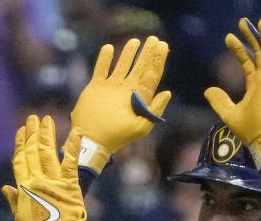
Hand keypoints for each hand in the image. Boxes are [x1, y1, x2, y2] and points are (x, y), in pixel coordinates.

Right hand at [3, 115, 86, 220]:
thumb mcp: (19, 216)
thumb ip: (13, 200)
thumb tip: (4, 188)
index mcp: (24, 187)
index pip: (20, 160)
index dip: (20, 144)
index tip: (20, 131)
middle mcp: (37, 180)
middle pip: (33, 151)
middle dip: (33, 133)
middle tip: (33, 118)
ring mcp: (53, 181)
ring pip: (48, 152)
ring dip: (47, 134)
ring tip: (46, 119)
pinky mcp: (70, 184)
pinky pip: (70, 161)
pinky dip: (73, 145)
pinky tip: (75, 130)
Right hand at [71, 36, 170, 172]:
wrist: (93, 140)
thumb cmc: (118, 136)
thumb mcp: (140, 126)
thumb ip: (154, 110)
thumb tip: (167, 92)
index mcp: (138, 97)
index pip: (151, 75)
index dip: (158, 60)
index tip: (164, 46)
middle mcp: (126, 90)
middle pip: (140, 67)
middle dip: (148, 53)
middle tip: (155, 39)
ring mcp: (111, 87)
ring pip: (122, 65)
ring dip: (128, 53)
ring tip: (135, 41)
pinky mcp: (96, 87)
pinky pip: (101, 69)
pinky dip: (104, 59)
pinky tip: (108, 48)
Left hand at [204, 17, 260, 170]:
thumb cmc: (251, 130)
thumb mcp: (229, 113)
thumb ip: (220, 101)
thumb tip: (207, 90)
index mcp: (256, 86)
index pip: (248, 63)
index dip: (239, 50)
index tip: (229, 38)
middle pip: (258, 53)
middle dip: (250, 37)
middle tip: (243, 23)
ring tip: (258, 21)